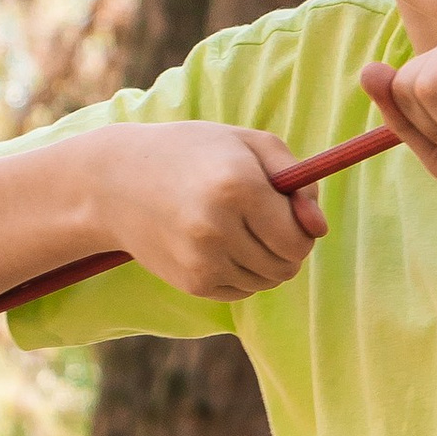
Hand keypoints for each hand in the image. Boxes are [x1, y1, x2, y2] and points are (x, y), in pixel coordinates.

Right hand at [90, 121, 325, 300]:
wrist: (117, 181)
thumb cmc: (192, 154)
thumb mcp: (247, 144)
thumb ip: (298, 179)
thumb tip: (319, 228)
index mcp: (238, 186)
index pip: (299, 237)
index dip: (302, 226)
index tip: (288, 209)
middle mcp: (218, 227)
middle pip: (287, 264)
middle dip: (288, 246)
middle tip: (265, 220)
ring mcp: (203, 260)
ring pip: (268, 281)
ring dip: (266, 261)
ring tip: (240, 230)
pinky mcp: (193, 283)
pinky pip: (242, 291)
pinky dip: (242, 273)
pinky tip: (219, 245)